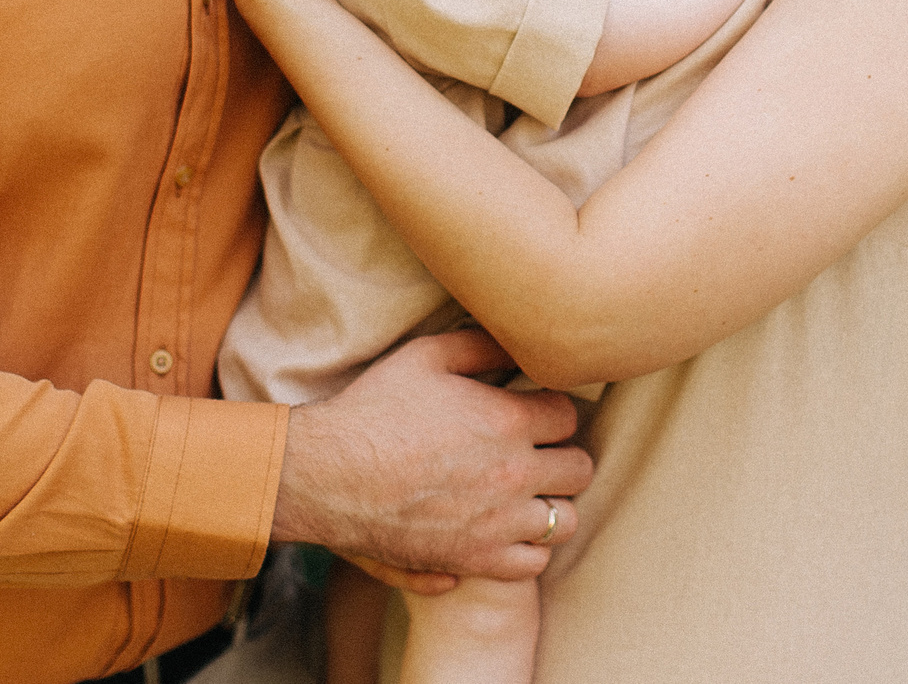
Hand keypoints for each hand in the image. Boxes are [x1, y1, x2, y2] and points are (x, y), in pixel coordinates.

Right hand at [272, 330, 592, 583]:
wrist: (326, 475)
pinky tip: (504, 528)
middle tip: (535, 452)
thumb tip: (520, 344)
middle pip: (580, 469)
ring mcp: (498, 523)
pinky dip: (527, 547)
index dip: (552, 410)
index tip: (533, 413)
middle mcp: (514, 474)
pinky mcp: (476, 560)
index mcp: (507, 420)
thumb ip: (481, 346)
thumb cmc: (374, 410)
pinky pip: (534, 564)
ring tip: (526, 493)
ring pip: (566, 521)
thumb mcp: (426, 356)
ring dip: (552, 504)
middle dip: (562, 455)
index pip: (570, 416)